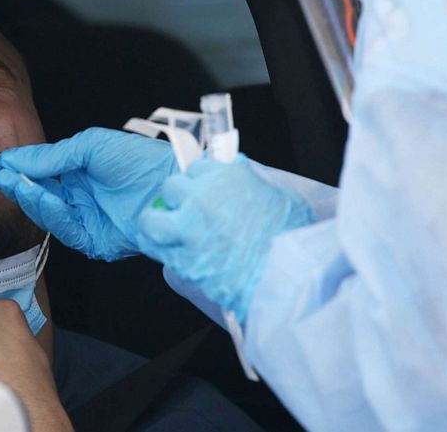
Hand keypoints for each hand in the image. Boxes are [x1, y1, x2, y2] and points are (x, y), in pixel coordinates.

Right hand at [0, 128, 177, 260]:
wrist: (171, 186)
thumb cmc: (141, 160)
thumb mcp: (92, 146)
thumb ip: (53, 155)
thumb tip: (17, 160)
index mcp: (79, 171)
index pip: (40, 172)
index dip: (15, 169)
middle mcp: (80, 196)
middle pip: (38, 193)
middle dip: (16, 183)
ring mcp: (86, 219)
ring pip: (47, 212)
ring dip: (29, 197)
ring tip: (14, 182)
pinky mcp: (93, 240)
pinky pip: (64, 229)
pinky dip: (50, 212)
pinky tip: (41, 197)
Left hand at [137, 155, 314, 322]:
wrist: (289, 278)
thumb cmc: (294, 238)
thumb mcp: (281, 196)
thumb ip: (254, 181)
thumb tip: (240, 169)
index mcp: (227, 179)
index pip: (197, 167)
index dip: (201, 178)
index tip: (205, 187)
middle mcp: (203, 200)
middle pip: (171, 187)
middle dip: (178, 196)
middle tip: (186, 208)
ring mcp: (189, 232)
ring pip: (152, 220)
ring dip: (157, 222)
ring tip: (164, 227)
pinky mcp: (183, 262)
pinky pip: (158, 251)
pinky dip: (162, 249)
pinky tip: (169, 250)